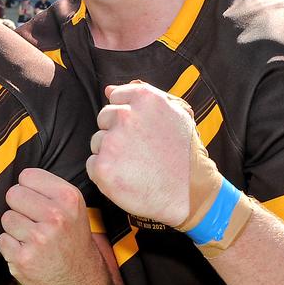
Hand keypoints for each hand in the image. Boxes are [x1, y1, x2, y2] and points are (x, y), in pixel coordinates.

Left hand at [0, 169, 106, 284]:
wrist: (81, 282)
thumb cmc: (72, 241)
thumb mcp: (74, 208)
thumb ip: (48, 189)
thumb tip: (18, 177)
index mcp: (68, 198)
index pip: (27, 175)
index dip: (28, 189)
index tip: (36, 200)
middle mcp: (55, 216)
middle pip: (12, 194)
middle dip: (19, 207)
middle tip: (33, 221)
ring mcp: (38, 239)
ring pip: (6, 218)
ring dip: (15, 228)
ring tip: (33, 238)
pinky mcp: (23, 259)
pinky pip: (2, 240)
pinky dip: (11, 247)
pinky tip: (28, 252)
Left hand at [86, 81, 215, 227]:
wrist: (191, 194)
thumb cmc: (185, 155)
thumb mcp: (176, 114)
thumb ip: (142, 95)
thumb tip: (108, 89)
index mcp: (144, 99)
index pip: (115, 97)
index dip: (126, 116)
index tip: (139, 130)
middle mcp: (126, 116)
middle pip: (103, 118)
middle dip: (116, 133)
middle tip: (139, 151)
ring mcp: (112, 142)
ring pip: (97, 142)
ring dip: (110, 153)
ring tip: (136, 166)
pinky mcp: (103, 167)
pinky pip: (92, 165)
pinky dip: (105, 173)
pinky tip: (127, 178)